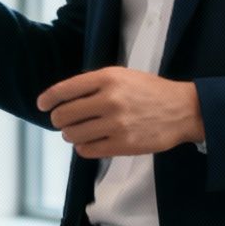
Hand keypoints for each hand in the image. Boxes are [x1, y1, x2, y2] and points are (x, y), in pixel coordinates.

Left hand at [36, 67, 202, 156]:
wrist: (182, 110)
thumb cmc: (149, 91)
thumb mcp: (122, 76)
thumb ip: (94, 84)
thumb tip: (62, 99)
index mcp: (107, 78)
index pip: (64, 90)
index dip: (48, 99)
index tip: (42, 105)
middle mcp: (109, 100)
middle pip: (64, 115)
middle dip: (59, 119)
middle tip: (63, 121)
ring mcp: (116, 124)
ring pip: (73, 135)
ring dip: (70, 134)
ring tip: (77, 132)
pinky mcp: (123, 145)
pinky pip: (87, 150)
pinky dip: (83, 147)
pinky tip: (89, 142)